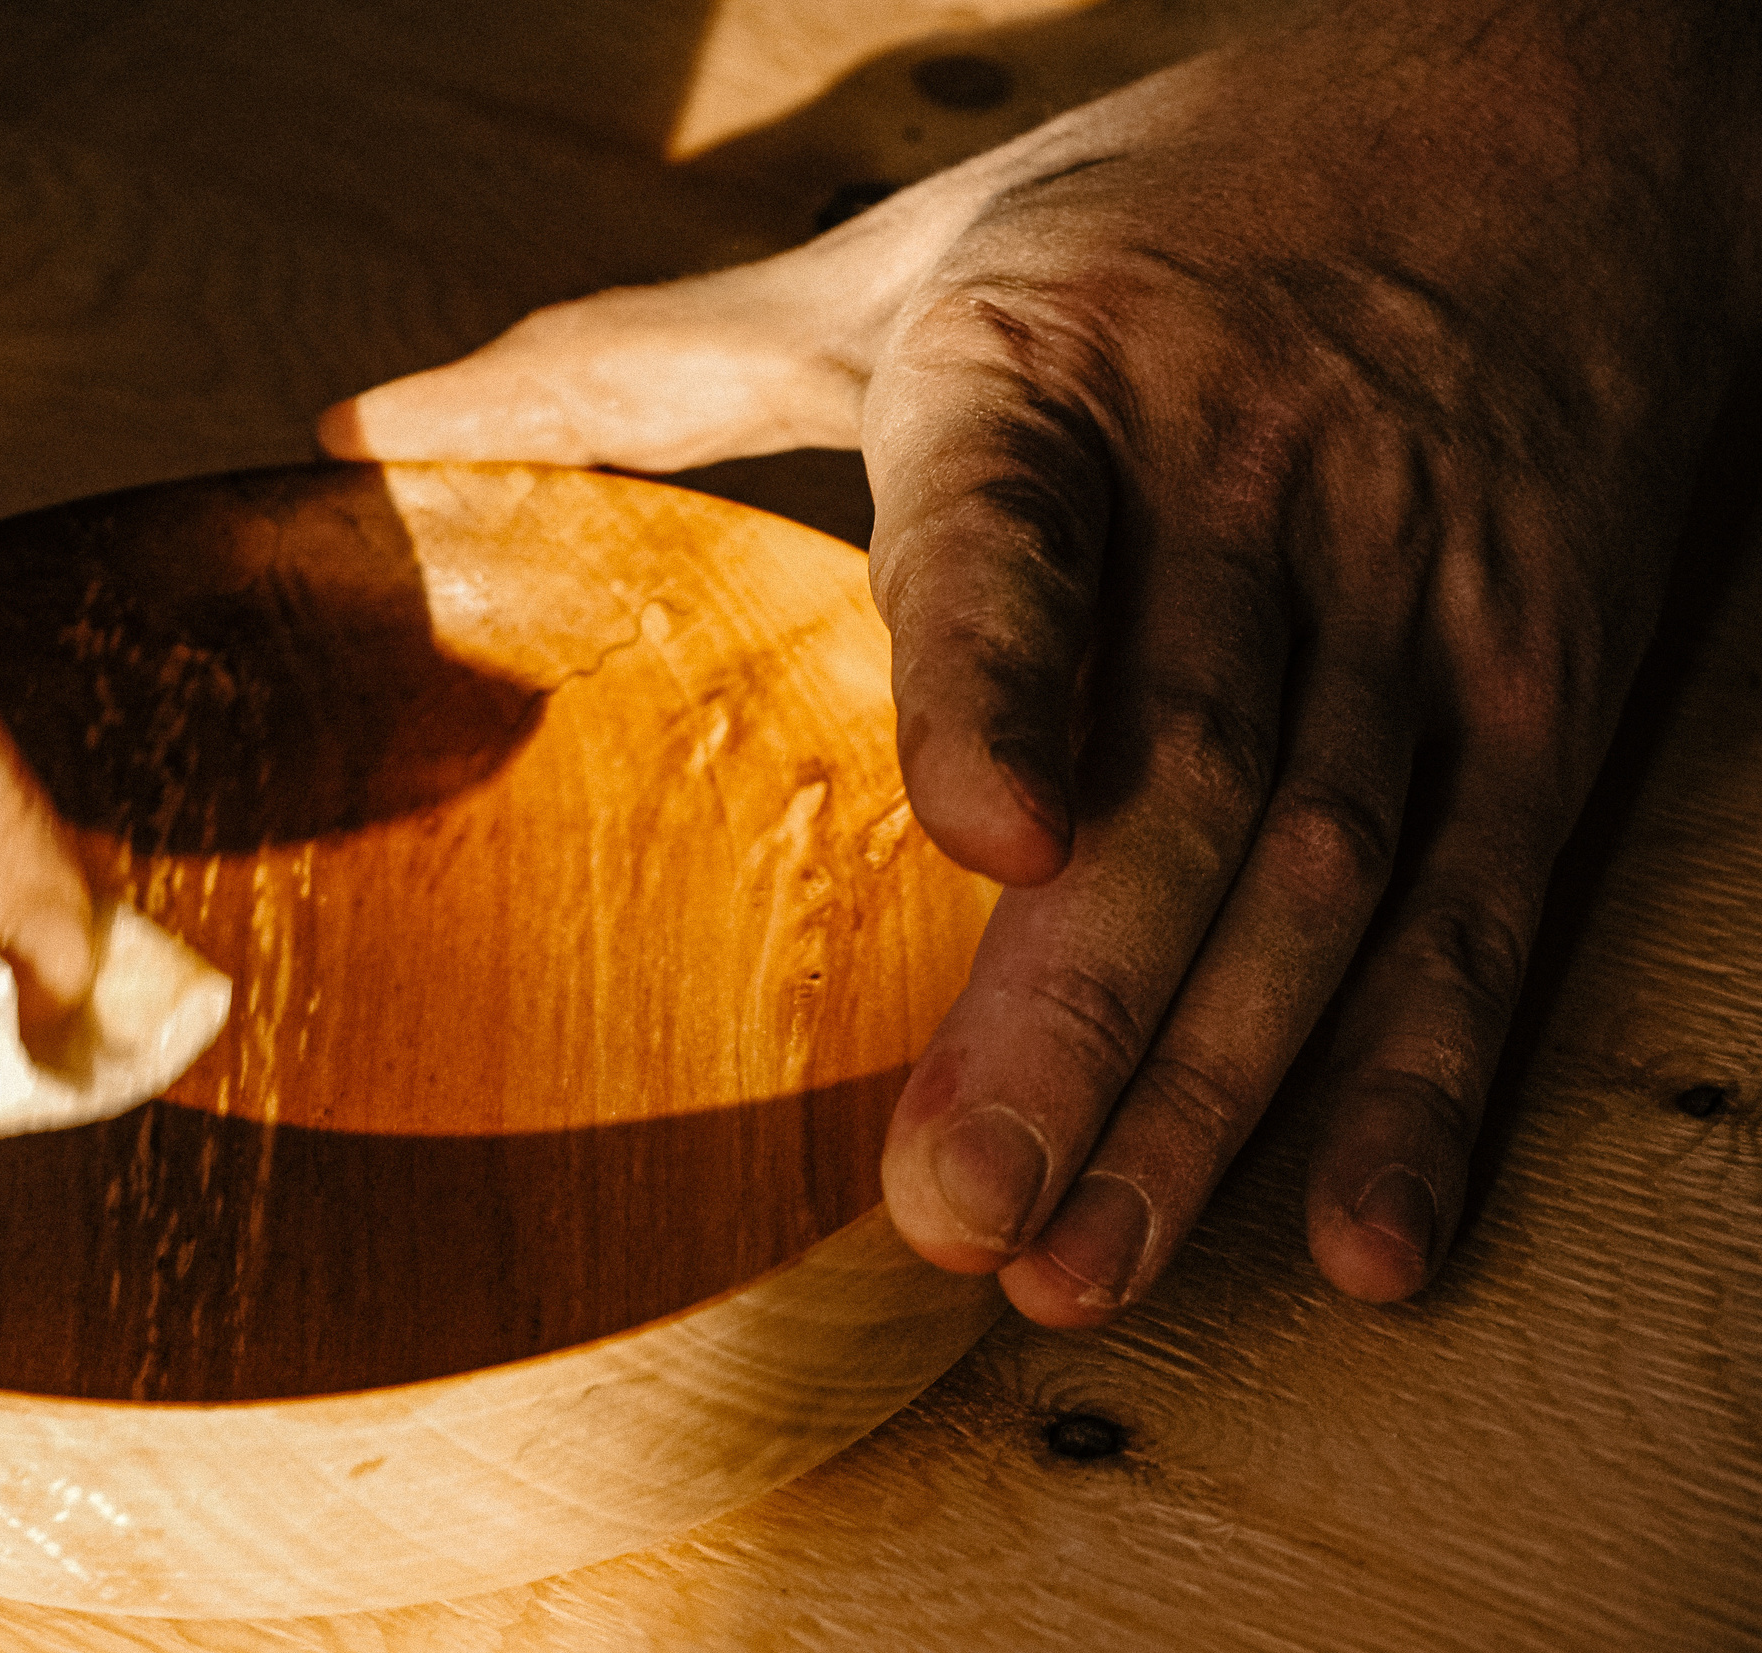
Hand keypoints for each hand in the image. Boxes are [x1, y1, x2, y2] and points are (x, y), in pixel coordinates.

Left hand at [321, 0, 1761, 1323]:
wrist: (1563, 94)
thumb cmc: (1176, 203)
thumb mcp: (910, 262)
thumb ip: (650, 360)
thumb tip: (363, 427)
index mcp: (1061, 377)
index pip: (1025, 533)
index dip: (1006, 676)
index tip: (981, 834)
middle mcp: (1256, 488)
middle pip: (1178, 769)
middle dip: (1076, 1008)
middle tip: (956, 1210)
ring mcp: (1416, 596)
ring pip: (1319, 868)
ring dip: (1212, 1087)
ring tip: (1083, 1261)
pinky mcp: (1544, 685)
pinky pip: (1485, 900)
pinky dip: (1422, 1079)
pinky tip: (1353, 1242)